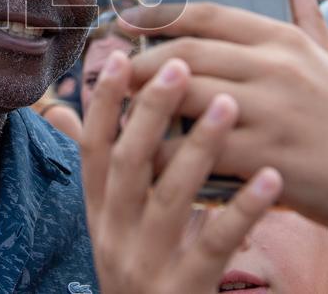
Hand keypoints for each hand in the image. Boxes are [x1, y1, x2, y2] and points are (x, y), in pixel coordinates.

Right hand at [81, 53, 281, 293]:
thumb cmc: (140, 273)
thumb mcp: (108, 225)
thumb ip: (96, 171)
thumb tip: (58, 112)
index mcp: (98, 213)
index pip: (92, 148)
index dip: (103, 103)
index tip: (120, 56)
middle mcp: (114, 235)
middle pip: (127, 163)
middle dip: (150, 111)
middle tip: (179, 66)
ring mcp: (146, 264)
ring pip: (170, 197)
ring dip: (198, 147)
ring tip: (229, 105)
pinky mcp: (183, 291)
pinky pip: (214, 243)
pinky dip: (242, 209)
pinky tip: (270, 178)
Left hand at [114, 0, 327, 237]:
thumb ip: (307, 14)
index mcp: (282, 40)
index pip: (207, 14)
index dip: (159, 15)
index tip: (126, 20)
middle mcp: (274, 67)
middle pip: (185, 54)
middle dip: (139, 63)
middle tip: (112, 71)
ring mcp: (270, 111)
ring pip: (184, 96)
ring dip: (143, 103)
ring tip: (118, 108)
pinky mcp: (265, 155)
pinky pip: (196, 148)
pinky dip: (165, 152)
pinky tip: (145, 154)